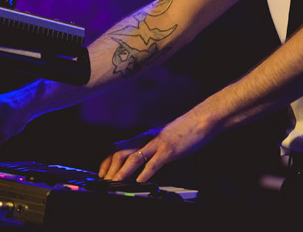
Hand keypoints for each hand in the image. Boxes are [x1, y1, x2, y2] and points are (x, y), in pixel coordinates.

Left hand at [97, 111, 217, 182]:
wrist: (200, 120)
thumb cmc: (182, 131)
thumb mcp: (160, 139)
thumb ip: (149, 149)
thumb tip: (141, 162)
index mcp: (143, 137)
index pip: (117, 147)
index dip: (106, 161)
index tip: (101, 173)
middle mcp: (146, 139)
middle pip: (120, 153)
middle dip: (110, 169)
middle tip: (105, 182)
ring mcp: (157, 144)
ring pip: (133, 157)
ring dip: (122, 172)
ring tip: (115, 182)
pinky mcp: (169, 150)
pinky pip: (154, 162)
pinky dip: (145, 173)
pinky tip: (140, 181)